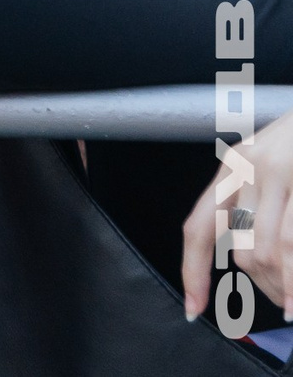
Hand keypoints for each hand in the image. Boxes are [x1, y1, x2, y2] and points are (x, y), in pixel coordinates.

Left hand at [186, 110, 292, 314]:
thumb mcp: (275, 166)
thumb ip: (260, 204)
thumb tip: (254, 260)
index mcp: (233, 168)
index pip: (198, 227)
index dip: (192, 271)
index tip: (192, 309)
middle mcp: (247, 169)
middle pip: (237, 248)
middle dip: (259, 287)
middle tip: (278, 304)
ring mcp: (276, 173)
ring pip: (264, 251)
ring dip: (279, 287)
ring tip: (289, 306)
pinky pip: (290, 243)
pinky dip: (292, 281)